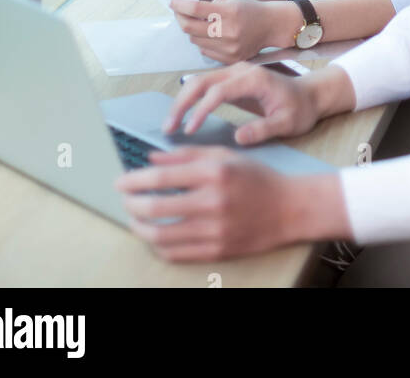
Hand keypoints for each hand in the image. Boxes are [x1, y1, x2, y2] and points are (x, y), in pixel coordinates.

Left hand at [117, 145, 345, 261]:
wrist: (289, 209)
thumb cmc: (256, 178)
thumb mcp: (225, 156)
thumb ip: (186, 155)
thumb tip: (151, 158)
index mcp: (214, 173)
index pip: (161, 178)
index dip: (134, 180)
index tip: (120, 181)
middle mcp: (213, 202)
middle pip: (156, 208)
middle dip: (131, 204)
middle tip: (123, 200)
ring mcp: (215, 230)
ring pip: (161, 235)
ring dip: (139, 228)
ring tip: (133, 220)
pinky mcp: (217, 252)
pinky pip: (177, 253)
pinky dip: (159, 246)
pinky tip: (154, 236)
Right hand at [163, 61, 319, 142]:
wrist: (310, 95)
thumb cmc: (300, 109)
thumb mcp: (288, 123)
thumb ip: (263, 129)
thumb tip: (237, 137)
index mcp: (254, 79)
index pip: (218, 90)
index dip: (201, 110)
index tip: (190, 130)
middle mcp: (241, 71)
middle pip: (202, 81)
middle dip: (182, 103)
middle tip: (168, 127)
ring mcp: (235, 72)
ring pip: (200, 81)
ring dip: (183, 101)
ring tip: (170, 124)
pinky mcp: (232, 79)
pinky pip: (206, 85)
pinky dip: (191, 99)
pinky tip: (182, 115)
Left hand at [170, 0, 293, 63]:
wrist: (271, 26)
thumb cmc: (250, 10)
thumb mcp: (231, 0)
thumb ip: (209, 4)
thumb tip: (186, 10)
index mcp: (229, 12)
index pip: (196, 8)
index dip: (180, 5)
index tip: (173, 2)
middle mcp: (229, 31)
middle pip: (191, 28)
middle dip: (180, 18)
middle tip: (179, 13)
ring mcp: (229, 48)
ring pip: (195, 41)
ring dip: (192, 31)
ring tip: (198, 24)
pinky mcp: (229, 59)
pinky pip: (205, 51)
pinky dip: (203, 42)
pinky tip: (211, 36)